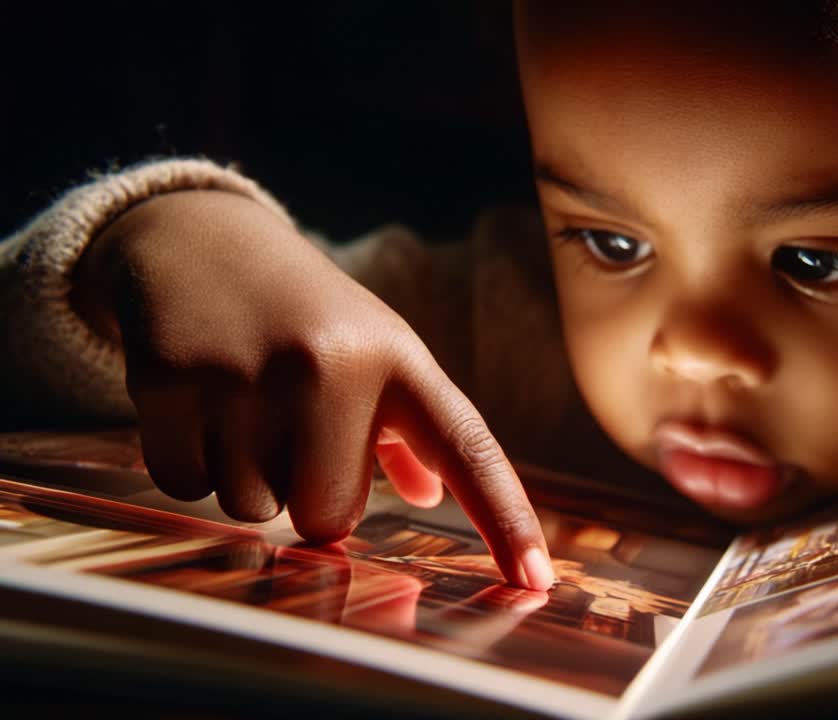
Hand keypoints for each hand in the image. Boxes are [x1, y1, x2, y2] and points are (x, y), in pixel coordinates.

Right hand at [72, 189, 553, 588]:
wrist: (201, 241)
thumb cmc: (306, 318)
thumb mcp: (373, 355)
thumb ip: (407, 430)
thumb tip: (430, 496)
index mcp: (398, 360)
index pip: (467, 449)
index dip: (505, 518)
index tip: (536, 579)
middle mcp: (332, 364)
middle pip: (327, 517)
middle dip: (309, 493)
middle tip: (295, 432)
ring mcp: (249, 371)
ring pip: (252, 506)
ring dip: (247, 475)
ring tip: (246, 404)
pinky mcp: (173, 378)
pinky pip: (187, 485)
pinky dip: (192, 462)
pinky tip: (200, 402)